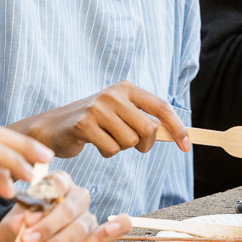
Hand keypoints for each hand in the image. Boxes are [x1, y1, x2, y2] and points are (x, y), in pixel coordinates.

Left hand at [0, 171, 129, 241]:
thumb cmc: (16, 238)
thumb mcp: (8, 231)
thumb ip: (14, 226)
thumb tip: (21, 221)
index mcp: (55, 186)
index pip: (57, 182)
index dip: (43, 202)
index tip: (26, 222)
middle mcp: (73, 198)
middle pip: (70, 205)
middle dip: (49, 226)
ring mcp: (86, 218)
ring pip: (82, 223)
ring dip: (60, 241)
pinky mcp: (96, 241)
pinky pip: (113, 230)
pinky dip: (118, 226)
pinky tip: (117, 225)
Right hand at [9, 81, 189, 157]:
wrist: (54, 126)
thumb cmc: (94, 123)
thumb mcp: (121, 113)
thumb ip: (145, 120)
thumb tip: (178, 135)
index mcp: (127, 88)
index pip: (162, 107)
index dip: (178, 128)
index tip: (187, 146)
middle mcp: (114, 94)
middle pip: (148, 129)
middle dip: (144, 144)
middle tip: (132, 144)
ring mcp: (98, 108)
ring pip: (130, 142)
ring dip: (120, 148)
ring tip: (106, 138)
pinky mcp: (84, 124)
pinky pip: (111, 149)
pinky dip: (106, 152)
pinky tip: (94, 142)